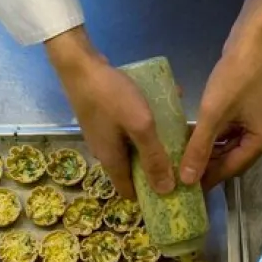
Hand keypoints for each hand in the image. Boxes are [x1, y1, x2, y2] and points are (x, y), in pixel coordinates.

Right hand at [45, 26, 174, 197]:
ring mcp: (102, 133)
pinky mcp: (103, 117)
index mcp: (111, 161)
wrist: (81, 65)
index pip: (130, 192)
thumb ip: (154, 157)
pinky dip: (143, 125)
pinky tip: (159, 110)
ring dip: (152, 143)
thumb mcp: (140, 126)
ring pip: (132, 147)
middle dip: (156, 167)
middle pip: (133, 169)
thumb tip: (166, 191)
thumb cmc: (111, 97)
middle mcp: (104, 151)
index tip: (174, 190)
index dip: (150, 195)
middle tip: (181, 160)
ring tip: (175, 134)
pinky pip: (127, 128)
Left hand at [180, 0, 261, 187]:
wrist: (252, 39)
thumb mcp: (214, 113)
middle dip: (205, 165)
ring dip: (206, 149)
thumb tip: (187, 180)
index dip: (207, 178)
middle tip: (178, 176)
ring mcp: (258, 122)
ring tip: (180, 158)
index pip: (232, 169)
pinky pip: (229, 130)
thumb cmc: (236, 76)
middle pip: (231, 158)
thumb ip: (199, 147)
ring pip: (228, 144)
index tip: (185, 190)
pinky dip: (211, 134)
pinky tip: (191, 135)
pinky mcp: (249, 109)